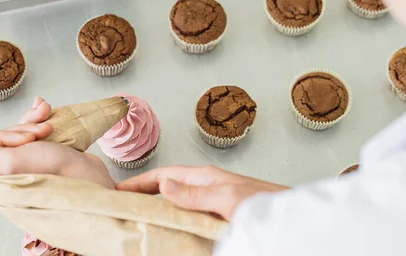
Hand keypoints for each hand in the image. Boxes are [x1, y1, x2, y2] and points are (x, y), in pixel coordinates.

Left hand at [0, 97, 115, 193]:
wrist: (89, 176)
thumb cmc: (53, 171)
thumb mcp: (12, 161)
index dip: (11, 135)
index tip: (30, 139)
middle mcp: (9, 170)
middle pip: (8, 134)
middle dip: (27, 127)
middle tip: (45, 132)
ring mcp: (27, 162)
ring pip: (22, 129)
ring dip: (36, 121)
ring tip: (50, 122)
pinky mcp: (43, 154)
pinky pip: (35, 129)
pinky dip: (41, 118)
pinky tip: (47, 109)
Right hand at [117, 165, 288, 220]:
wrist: (286, 213)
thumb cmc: (261, 200)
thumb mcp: (225, 196)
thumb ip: (196, 193)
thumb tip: (164, 185)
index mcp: (204, 176)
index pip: (164, 175)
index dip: (140, 181)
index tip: (119, 190)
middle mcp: (205, 186)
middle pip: (167, 188)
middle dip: (145, 194)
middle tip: (123, 205)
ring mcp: (211, 201)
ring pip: (177, 203)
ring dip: (158, 208)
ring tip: (140, 218)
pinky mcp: (217, 216)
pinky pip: (188, 217)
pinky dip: (174, 220)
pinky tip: (168, 230)